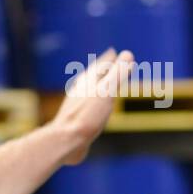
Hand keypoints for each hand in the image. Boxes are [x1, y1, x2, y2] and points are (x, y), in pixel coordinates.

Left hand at [51, 47, 133, 165]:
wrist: (65, 141)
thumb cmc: (87, 115)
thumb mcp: (106, 92)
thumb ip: (117, 74)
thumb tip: (127, 54)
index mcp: (88, 82)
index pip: (100, 66)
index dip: (109, 60)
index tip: (114, 53)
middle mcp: (80, 91)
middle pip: (92, 76)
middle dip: (101, 70)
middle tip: (108, 64)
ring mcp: (76, 105)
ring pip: (87, 90)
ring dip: (96, 85)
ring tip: (100, 84)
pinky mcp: (75, 120)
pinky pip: (85, 105)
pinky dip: (92, 101)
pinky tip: (91, 110)